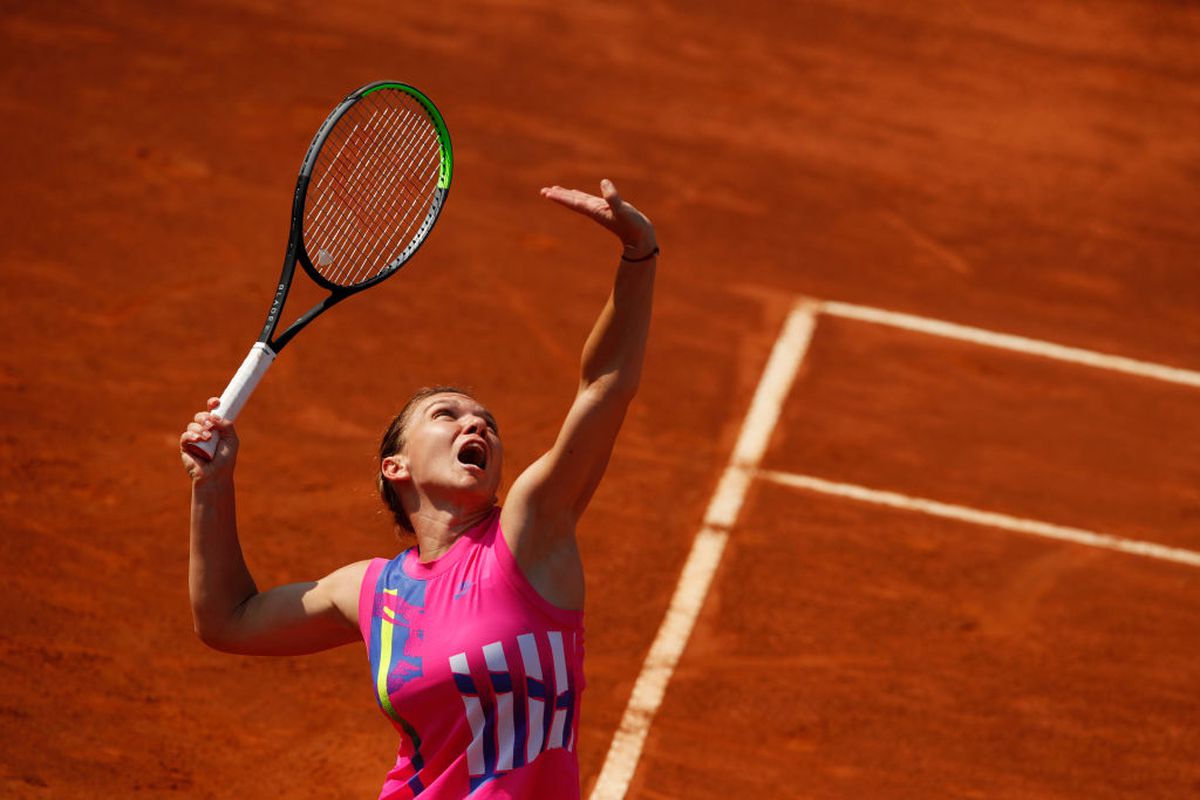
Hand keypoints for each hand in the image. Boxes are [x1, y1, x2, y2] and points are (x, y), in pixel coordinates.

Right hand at [180, 397, 238, 481]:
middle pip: (200, 416)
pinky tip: (197, 439)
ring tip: (208, 438)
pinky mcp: (185, 447)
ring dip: (200, 429)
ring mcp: (194, 439)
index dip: (212, 404)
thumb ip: (226, 425)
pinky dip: (191, 435)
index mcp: (217, 428)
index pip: (212, 412)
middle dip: (204, 417)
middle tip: (210, 424)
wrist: (216, 475)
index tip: (216, 402)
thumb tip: (214, 415)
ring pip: (192, 425)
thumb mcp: (231, 440)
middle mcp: (205, 431)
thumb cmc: (225, 460)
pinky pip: (185, 436)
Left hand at [541, 179, 657, 259]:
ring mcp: (600, 210)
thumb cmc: (633, 227)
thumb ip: (613, 198)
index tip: (547, 193)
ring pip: (579, 201)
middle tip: (543, 191)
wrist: (641, 240)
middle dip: (559, 196)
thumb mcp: (624, 211)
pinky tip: (578, 194)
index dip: (561, 197)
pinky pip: (590, 201)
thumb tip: (604, 182)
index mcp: (595, 210)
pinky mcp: (608, 209)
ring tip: (554, 190)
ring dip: (567, 196)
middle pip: (572, 202)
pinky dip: (581, 196)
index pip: (574, 202)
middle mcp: (594, 210)